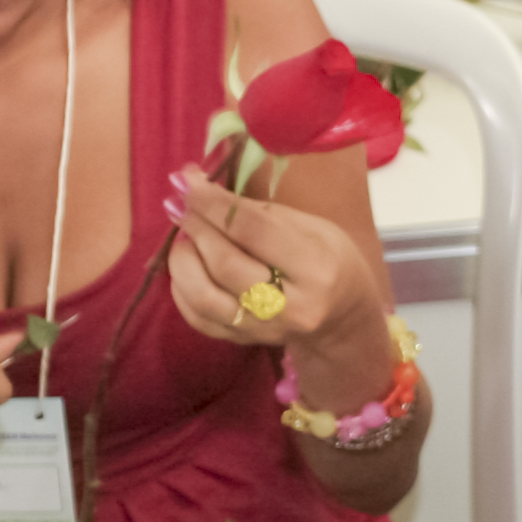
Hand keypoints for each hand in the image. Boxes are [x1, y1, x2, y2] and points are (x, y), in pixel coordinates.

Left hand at [162, 166, 386, 398]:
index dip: (213, 203)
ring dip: (182, 259)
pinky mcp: (243, 341)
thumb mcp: (310, 226)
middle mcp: (290, 305)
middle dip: (195, 226)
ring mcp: (264, 329)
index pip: (253, 230)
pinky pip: (197, 317)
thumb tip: (202, 188)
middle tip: (179, 202)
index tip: (185, 180)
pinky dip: (181, 287)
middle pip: (225, 263)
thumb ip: (258, 212)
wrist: (343, 317)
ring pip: (203, 296)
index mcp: (315, 268)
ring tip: (184, 236)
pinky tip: (187, 264)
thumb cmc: (328, 258)